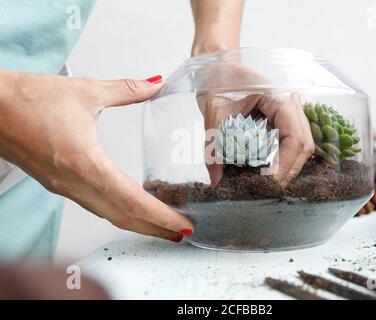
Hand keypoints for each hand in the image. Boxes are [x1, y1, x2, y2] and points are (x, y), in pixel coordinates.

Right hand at [0, 69, 192, 241]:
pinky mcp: (58, 185)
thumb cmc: (28, 99)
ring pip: (109, 215)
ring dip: (138, 224)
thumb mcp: (86, 91)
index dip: (161, 216)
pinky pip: (94, 206)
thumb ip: (127, 89)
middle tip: (182, 233)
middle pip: (124, 217)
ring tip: (162, 225)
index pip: (133, 201)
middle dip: (155, 228)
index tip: (183, 225)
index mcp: (85, 164)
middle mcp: (75, 184)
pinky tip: (131, 207)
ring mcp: (65, 189)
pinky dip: (119, 212)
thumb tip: (155, 82)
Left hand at [196, 64, 314, 187]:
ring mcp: (289, 109)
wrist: (216, 64)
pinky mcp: (282, 116)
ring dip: (288, 165)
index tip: (268, 182)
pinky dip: (283, 157)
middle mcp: (290, 103)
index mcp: (278, 97)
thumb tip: (216, 182)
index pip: (294, 137)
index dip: (285, 164)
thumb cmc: (216, 80)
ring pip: (301, 144)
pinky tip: (269, 169)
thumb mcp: (213, 115)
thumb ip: (214, 148)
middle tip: (269, 189)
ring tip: (269, 182)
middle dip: (289, 169)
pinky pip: (291, 140)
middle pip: (304, 144)